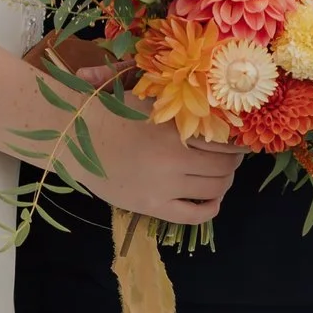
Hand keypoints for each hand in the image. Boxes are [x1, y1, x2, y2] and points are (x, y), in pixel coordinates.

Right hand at [68, 102, 241, 224]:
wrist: (73, 135)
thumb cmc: (109, 110)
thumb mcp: (148, 98)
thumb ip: (180, 104)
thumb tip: (218, 107)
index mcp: (175, 126)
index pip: (223, 138)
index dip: (236, 141)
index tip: (238, 141)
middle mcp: (173, 156)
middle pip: (224, 165)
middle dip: (233, 162)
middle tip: (233, 158)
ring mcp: (163, 185)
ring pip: (214, 188)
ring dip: (224, 183)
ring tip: (221, 177)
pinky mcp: (152, 206)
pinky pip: (194, 215)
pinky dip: (211, 208)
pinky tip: (212, 200)